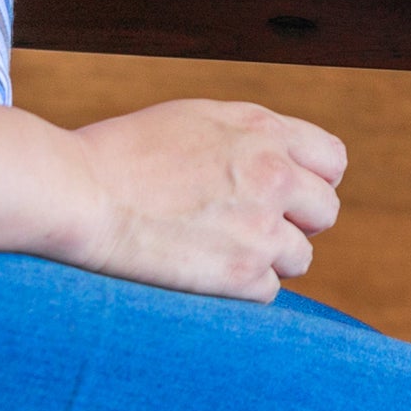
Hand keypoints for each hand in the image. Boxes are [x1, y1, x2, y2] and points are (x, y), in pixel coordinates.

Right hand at [62, 100, 347, 302]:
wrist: (77, 192)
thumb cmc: (123, 154)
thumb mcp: (199, 119)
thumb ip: (252, 137)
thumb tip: (289, 160)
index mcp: (266, 131)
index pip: (333, 161)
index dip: (314, 181)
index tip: (291, 196)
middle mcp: (276, 174)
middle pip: (326, 212)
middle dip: (298, 223)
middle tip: (256, 229)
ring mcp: (261, 225)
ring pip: (301, 257)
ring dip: (270, 260)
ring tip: (222, 253)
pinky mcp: (240, 273)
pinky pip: (269, 291)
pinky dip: (242, 290)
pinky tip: (205, 275)